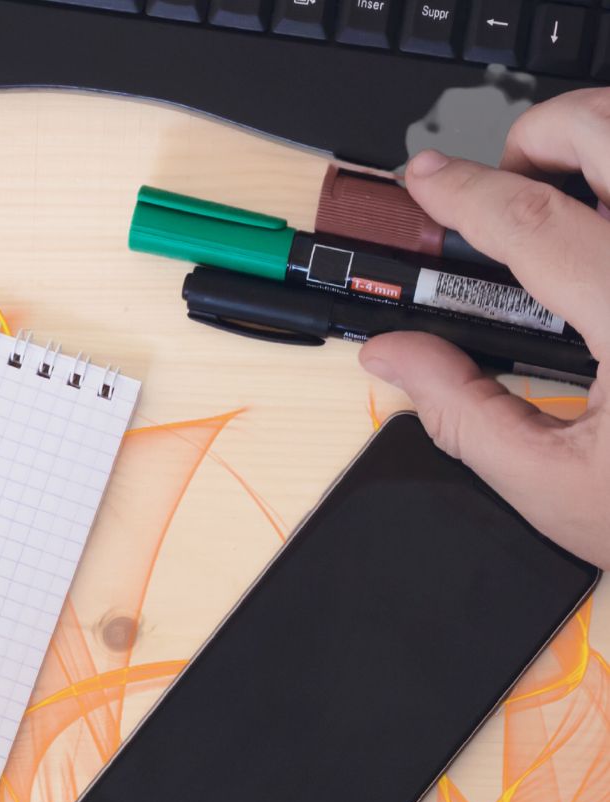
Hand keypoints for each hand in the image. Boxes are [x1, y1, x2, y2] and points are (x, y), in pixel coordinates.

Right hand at [359, 88, 609, 568]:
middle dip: (541, 133)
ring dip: (598, 149)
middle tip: (505, 181)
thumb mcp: (554, 485)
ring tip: (563, 198)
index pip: (536, 220)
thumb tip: (395, 356)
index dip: (463, 193)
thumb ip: (464, 412)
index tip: (425, 182)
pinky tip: (609, 234)